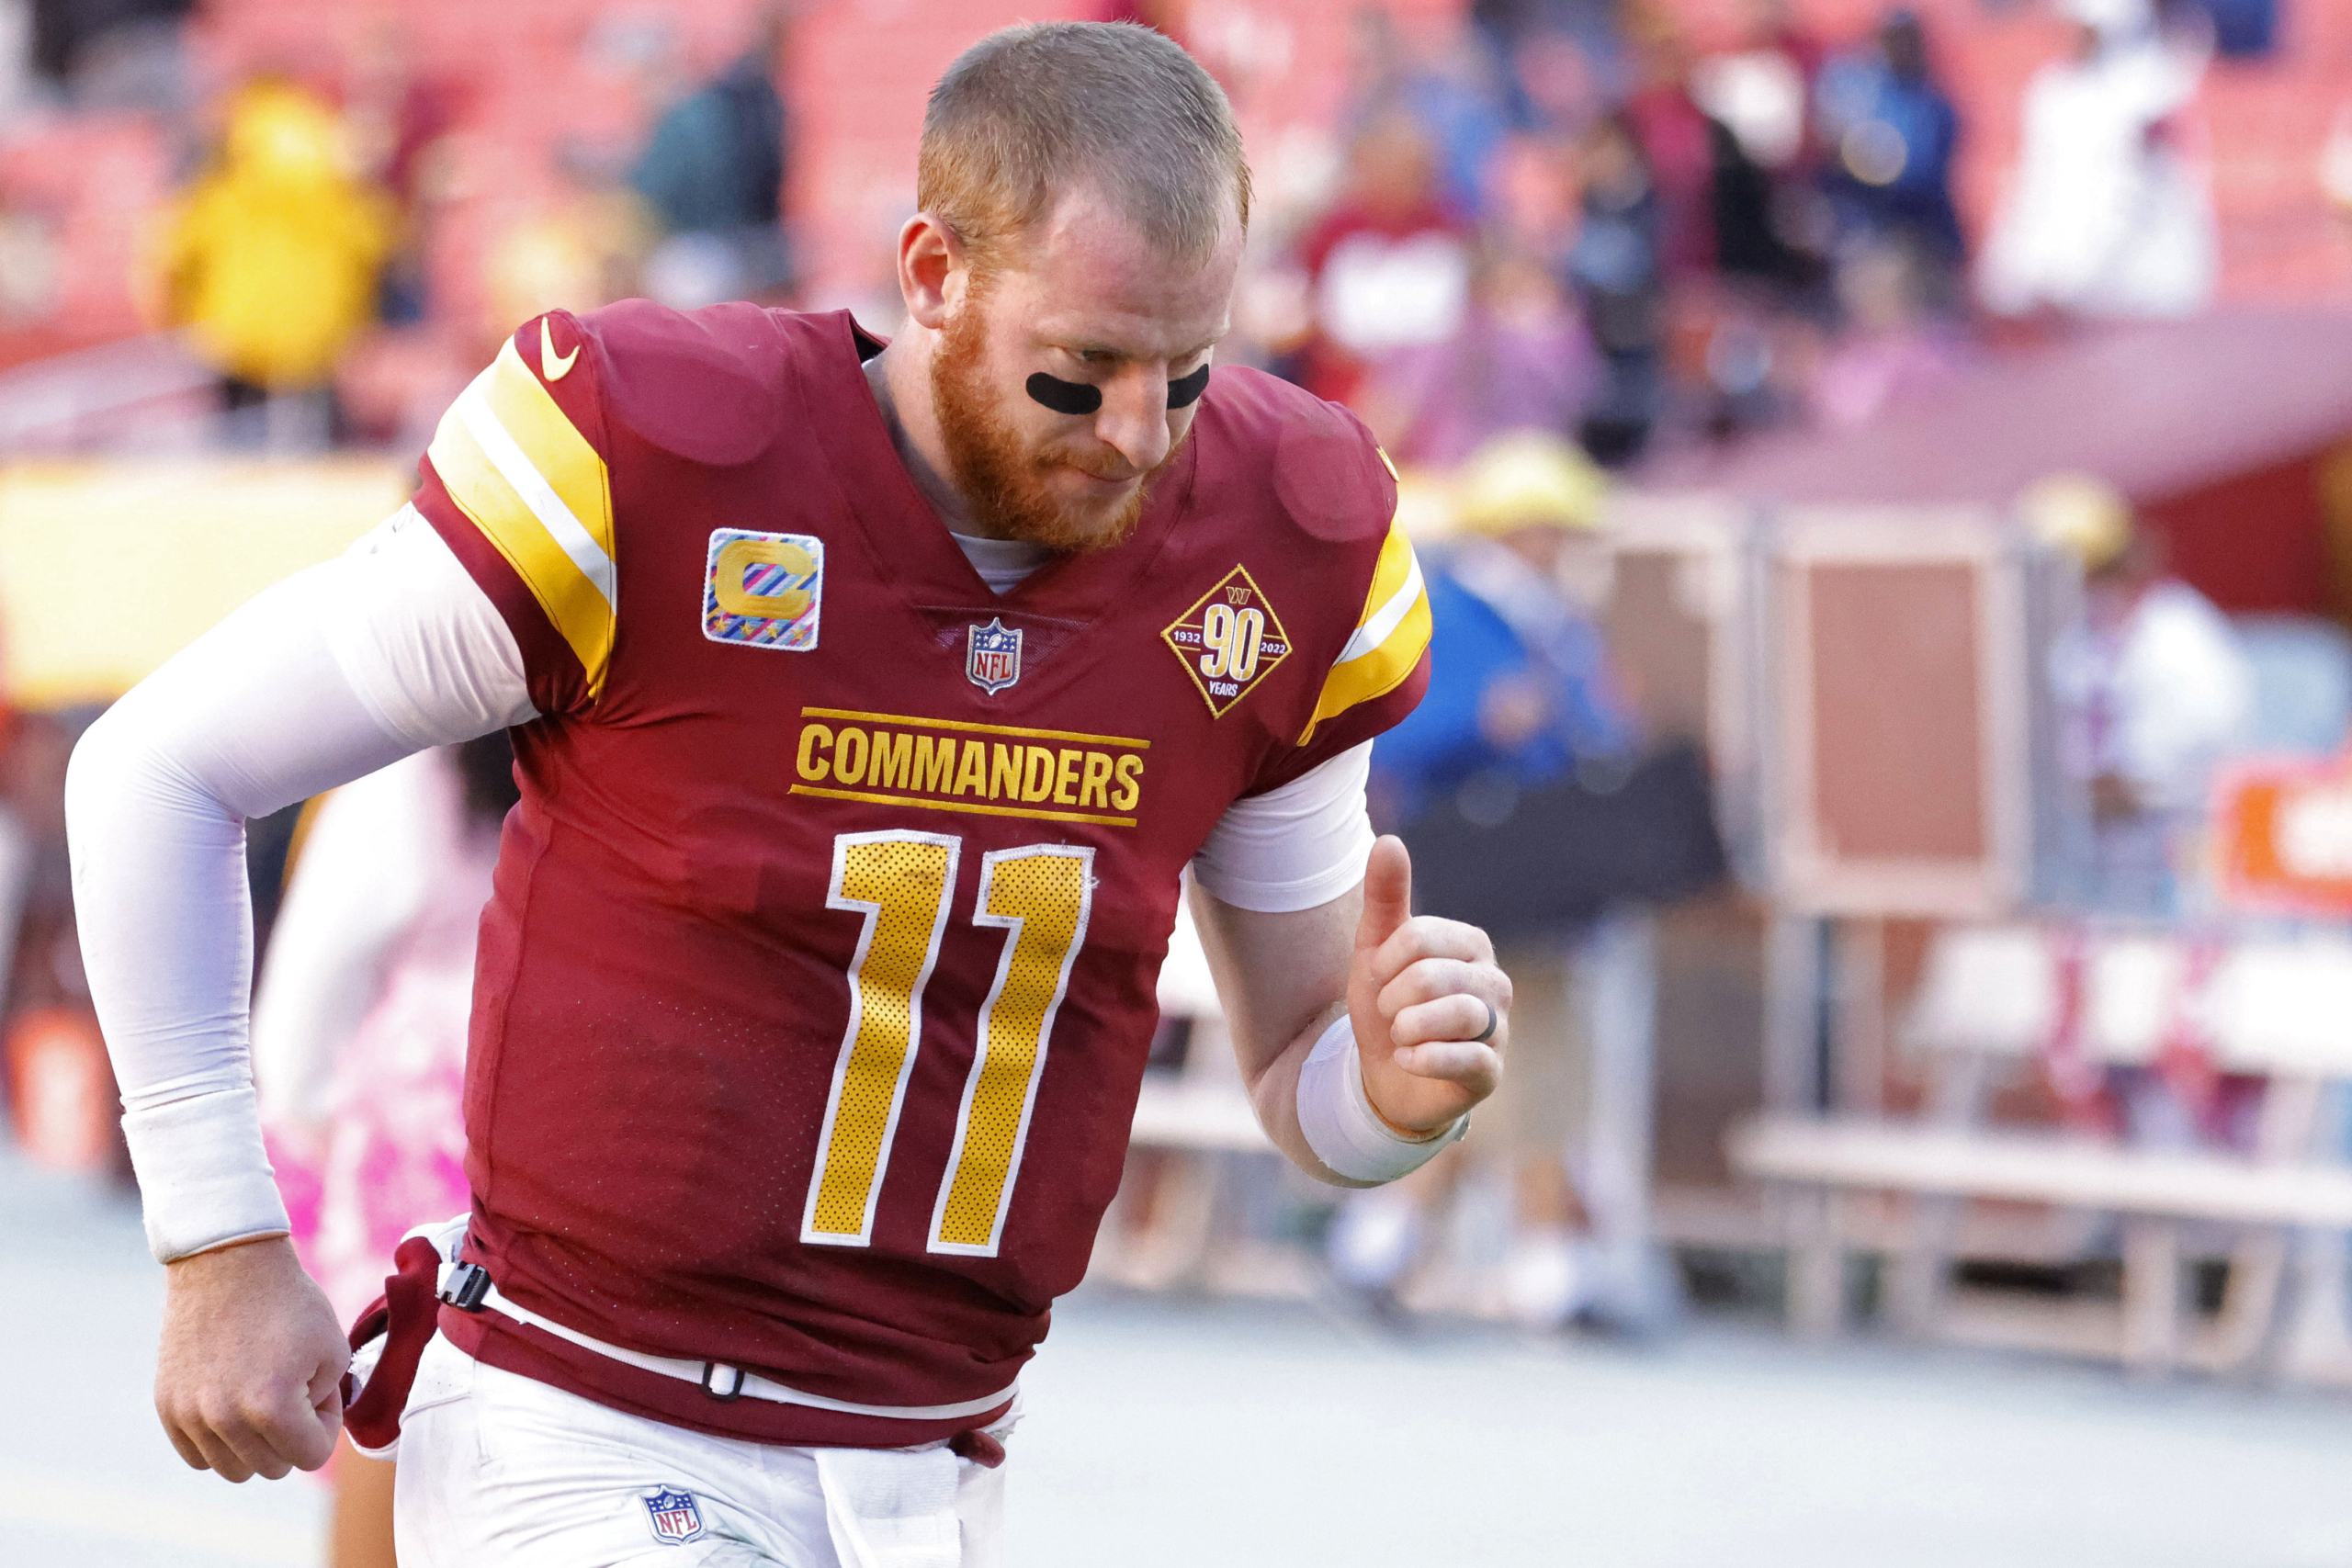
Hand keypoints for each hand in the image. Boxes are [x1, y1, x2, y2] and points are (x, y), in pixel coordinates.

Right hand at [156, 1236, 347, 1480]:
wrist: (227, 1263)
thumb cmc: (289, 1303)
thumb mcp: (333, 1352)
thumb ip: (326, 1406)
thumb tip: (304, 1438)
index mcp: (271, 1406)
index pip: (311, 1456)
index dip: (325, 1425)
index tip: (319, 1391)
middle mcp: (224, 1419)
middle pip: (272, 1468)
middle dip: (292, 1434)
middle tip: (293, 1389)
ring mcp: (189, 1415)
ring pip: (233, 1469)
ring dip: (255, 1443)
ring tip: (262, 1397)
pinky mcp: (167, 1407)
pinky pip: (198, 1456)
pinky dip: (219, 1441)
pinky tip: (233, 1403)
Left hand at [1347, 835, 1508, 1133]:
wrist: (1385, 1075)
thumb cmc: (1388, 1004)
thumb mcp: (1377, 949)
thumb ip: (1386, 896)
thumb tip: (1390, 840)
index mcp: (1470, 944)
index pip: (1420, 937)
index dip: (1385, 963)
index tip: (1380, 980)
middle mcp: (1494, 982)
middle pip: (1431, 977)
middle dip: (1392, 999)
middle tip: (1390, 1014)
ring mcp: (1499, 1028)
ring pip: (1456, 1015)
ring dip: (1407, 1028)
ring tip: (1398, 1036)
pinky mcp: (1491, 1071)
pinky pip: (1465, 1059)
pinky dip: (1423, 1059)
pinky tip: (1405, 1059)